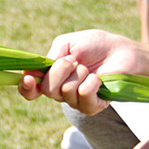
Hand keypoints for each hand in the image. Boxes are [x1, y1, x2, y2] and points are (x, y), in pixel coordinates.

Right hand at [18, 30, 141, 113]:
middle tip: (74, 61)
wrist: (122, 50)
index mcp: (51, 76)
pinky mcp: (93, 106)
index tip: (30, 78)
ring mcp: (76, 101)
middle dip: (60, 70)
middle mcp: (60, 91)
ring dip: (79, 74)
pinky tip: (98, 79)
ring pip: (66, 92)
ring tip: (89, 68)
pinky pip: (84, 97)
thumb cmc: (95, 45)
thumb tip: (35, 71)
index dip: (26, 87)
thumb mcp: (67, 43)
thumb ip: (50, 56)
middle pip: (48, 90)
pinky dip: (91, 83)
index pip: (30, 90)